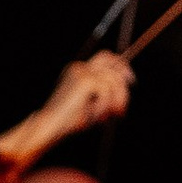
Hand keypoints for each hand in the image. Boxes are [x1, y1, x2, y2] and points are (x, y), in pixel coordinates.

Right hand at [6, 50, 132, 159]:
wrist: (50, 126)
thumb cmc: (70, 120)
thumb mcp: (92, 103)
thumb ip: (107, 92)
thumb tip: (127, 84)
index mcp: (79, 70)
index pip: (106, 57)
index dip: (121, 65)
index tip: (131, 81)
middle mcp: (80, 67)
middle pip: (113, 64)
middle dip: (123, 84)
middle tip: (122, 108)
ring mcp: (81, 72)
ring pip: (114, 81)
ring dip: (115, 102)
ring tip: (105, 118)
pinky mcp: (84, 80)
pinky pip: (107, 91)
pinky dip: (105, 107)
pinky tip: (94, 117)